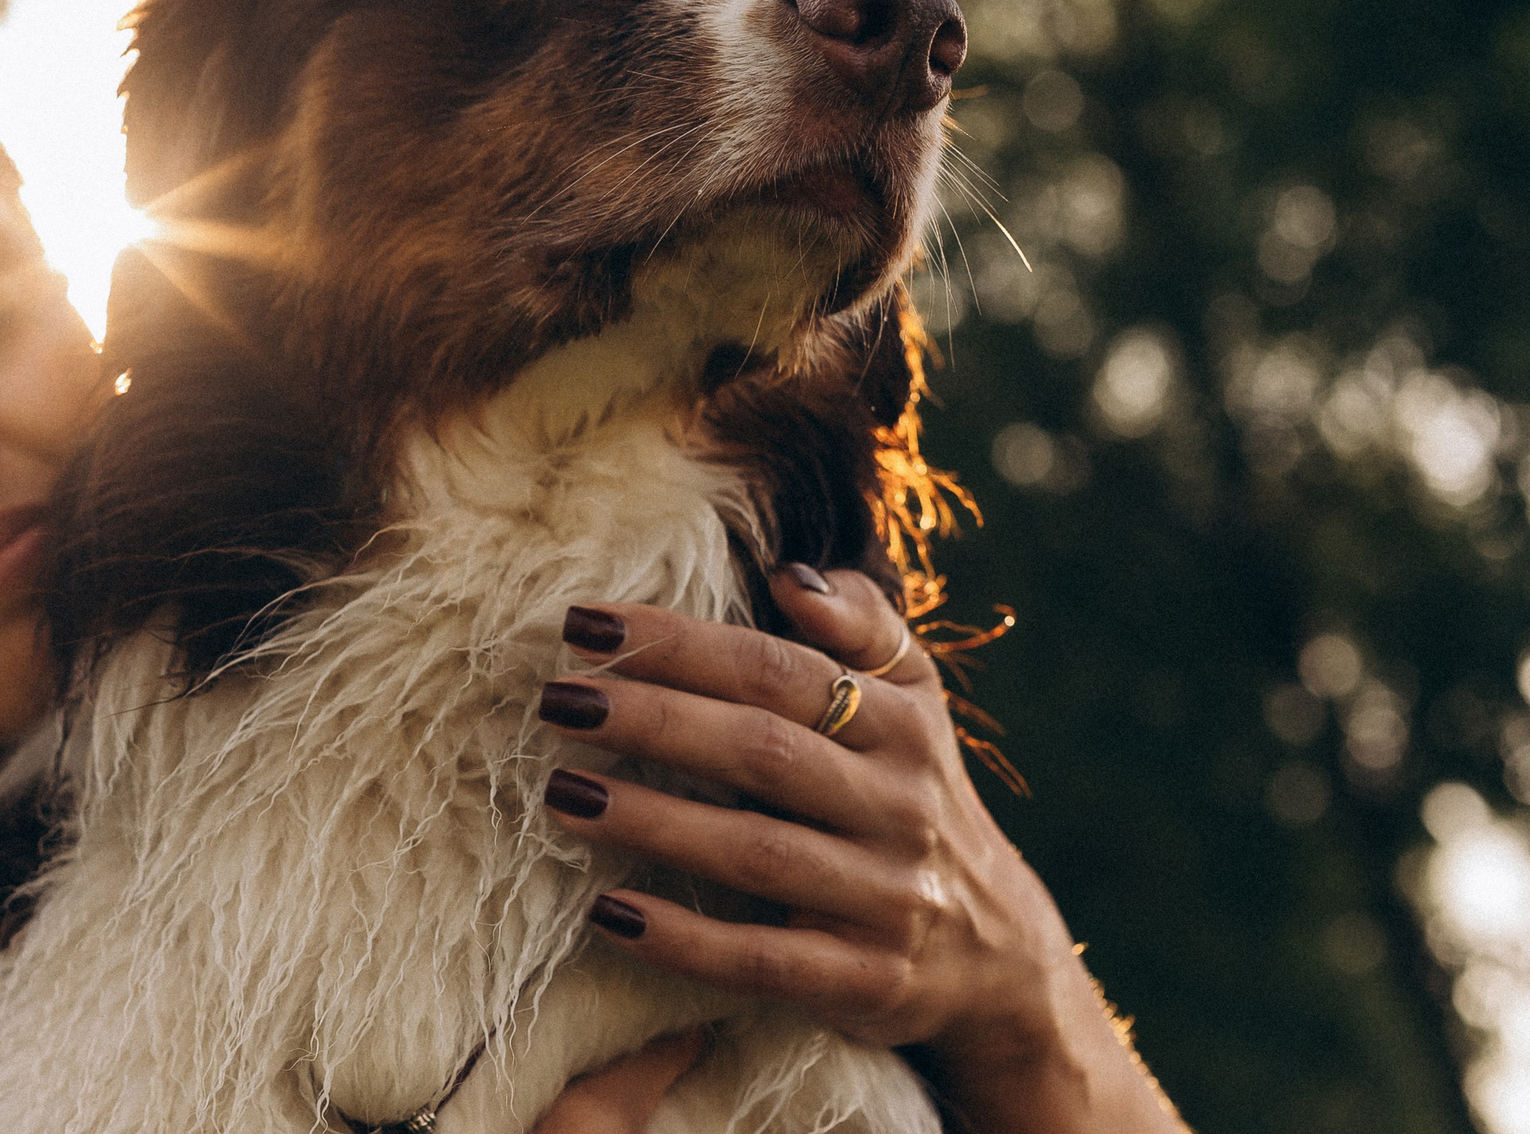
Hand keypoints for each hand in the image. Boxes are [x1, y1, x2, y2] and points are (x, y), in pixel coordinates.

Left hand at [537, 569, 1189, 1133]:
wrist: (1000, 959)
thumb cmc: (915, 797)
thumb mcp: (915, 703)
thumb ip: (862, 625)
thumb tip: (789, 575)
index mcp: (902, 725)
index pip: (778, 669)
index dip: (681, 643)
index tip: (584, 624)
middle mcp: (899, 806)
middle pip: (762, 751)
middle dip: (653, 720)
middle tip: (557, 700)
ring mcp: (886, 898)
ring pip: (757, 853)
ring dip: (652, 823)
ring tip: (561, 794)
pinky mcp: (865, 981)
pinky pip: (765, 960)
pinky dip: (685, 939)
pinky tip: (609, 912)